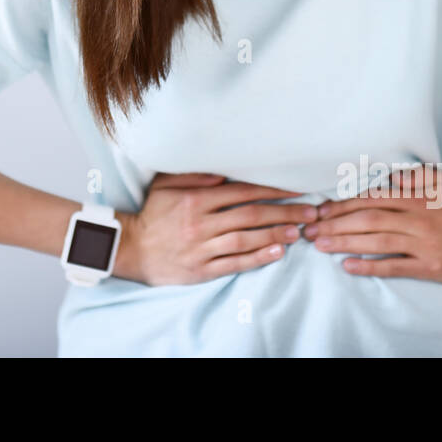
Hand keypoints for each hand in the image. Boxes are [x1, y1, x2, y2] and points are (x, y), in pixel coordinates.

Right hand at [117, 172, 315, 285]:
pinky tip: (277, 252)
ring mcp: (202, 247)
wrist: (131, 248)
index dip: (272, 190)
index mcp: (196, 199)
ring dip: (275, 234)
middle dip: (284, 212)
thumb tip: (224, 172)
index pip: (243, 192)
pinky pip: (235, 263)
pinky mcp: (202, 269)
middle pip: (251, 215)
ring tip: (299, 232)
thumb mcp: (166, 185)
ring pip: (247, 239)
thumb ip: (195, 175)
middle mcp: (202, 222)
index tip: (297, 189)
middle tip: (310, 212)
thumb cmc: (152, 214)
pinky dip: (258, 258)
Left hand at [303, 166, 441, 284]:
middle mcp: (416, 219)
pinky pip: (394, 266)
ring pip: (377, 241)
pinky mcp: (427, 266)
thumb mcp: (438, 184)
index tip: (319, 210)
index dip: (342, 205)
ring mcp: (421, 244)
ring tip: (320, 246)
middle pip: (369, 219)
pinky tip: (347, 266)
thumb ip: (413, 176)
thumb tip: (389, 175)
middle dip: (335, 224)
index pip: (371, 199)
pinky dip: (369, 266)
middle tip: (310, 230)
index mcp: (414, 199)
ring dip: (345, 243)